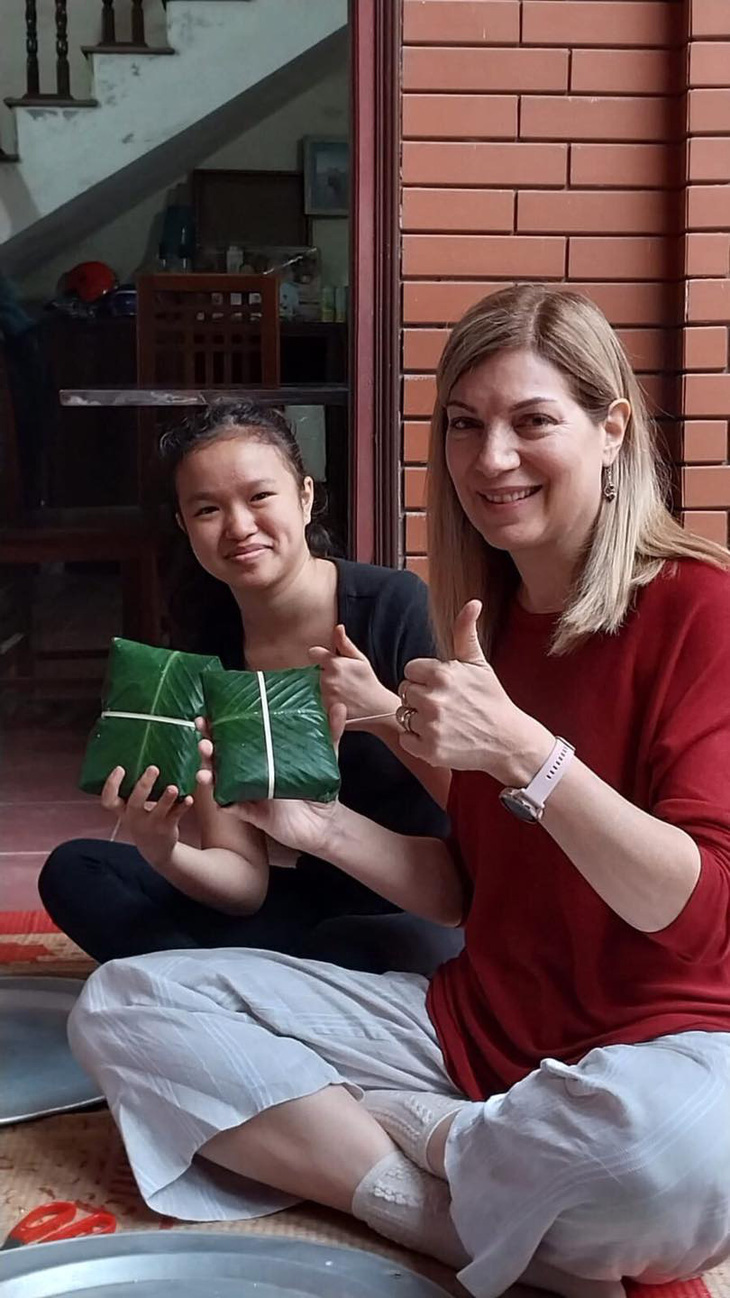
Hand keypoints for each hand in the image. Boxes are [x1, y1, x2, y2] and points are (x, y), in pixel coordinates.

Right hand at [101, 765, 192, 869]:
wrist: (156, 850)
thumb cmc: (144, 819)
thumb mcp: (134, 809)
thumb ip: (136, 791)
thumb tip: (146, 754)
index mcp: (123, 811)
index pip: (108, 800)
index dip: (112, 784)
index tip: (120, 768)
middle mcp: (134, 818)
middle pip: (135, 802)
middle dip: (144, 785)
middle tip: (154, 768)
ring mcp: (151, 825)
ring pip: (158, 811)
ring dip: (166, 798)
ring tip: (173, 787)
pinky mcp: (166, 829)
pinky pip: (175, 816)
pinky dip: (183, 806)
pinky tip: (189, 798)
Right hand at [207, 703, 347, 858]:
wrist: (326, 822)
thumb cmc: (320, 787)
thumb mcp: (325, 756)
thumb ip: (330, 732)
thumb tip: (339, 706)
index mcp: (262, 756)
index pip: (235, 738)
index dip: (219, 727)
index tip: (209, 713)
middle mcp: (250, 773)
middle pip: (220, 757)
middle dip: (207, 744)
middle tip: (202, 733)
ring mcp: (249, 793)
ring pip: (220, 781)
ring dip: (208, 771)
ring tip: (204, 763)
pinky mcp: (254, 814)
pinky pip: (233, 807)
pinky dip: (223, 802)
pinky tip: (218, 796)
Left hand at [309, 624, 396, 728]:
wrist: (376, 709)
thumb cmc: (369, 682)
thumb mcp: (360, 660)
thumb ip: (345, 643)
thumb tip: (338, 627)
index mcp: (335, 663)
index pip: (313, 653)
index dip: (320, 656)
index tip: (328, 662)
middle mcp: (327, 679)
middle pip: (315, 671)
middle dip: (325, 674)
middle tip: (342, 681)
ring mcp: (325, 695)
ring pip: (316, 686)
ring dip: (325, 688)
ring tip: (342, 692)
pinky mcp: (325, 709)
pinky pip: (318, 701)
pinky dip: (326, 701)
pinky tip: (339, 701)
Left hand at [398, 600, 552, 784]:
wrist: (507, 740)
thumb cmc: (491, 699)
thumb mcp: (478, 663)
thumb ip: (465, 632)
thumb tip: (473, 602)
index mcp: (442, 674)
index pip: (410, 670)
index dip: (424, 678)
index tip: (442, 686)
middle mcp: (433, 699)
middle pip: (405, 692)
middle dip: (421, 697)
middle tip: (444, 705)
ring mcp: (431, 726)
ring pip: (404, 715)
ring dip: (418, 719)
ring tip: (443, 721)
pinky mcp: (429, 750)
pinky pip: (406, 739)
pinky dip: (418, 741)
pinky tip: (439, 736)